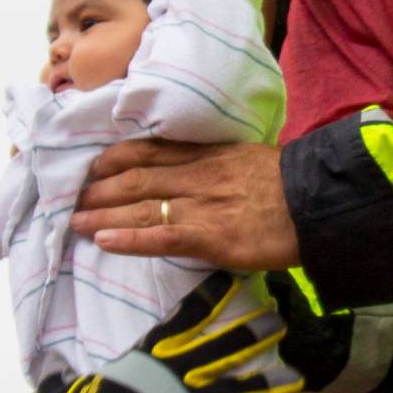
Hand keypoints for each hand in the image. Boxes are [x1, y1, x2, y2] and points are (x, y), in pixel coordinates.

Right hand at [29, 272, 302, 392]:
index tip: (231, 281)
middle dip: (253, 331)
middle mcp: (183, 372)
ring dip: (271, 380)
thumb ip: (64, 381)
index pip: (187, 317)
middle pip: (226, 344)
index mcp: (154, 355)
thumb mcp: (72, 392)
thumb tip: (42, 377)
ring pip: (245, 385)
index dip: (211, 297)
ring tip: (295, 375)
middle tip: (276, 319)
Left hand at [72, 140, 299, 271]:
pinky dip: (128, 239)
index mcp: (207, 155)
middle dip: (100, 189)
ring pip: (140, 206)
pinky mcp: (209, 237)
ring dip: (103, 214)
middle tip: (72, 199)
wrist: (320, 202)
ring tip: (75, 222)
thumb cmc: (292, 184)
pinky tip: (103, 241)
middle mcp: (196, 176)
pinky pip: (160, 236)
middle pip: (136, 178)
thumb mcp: (250, 158)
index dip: (115, 159)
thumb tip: (198, 170)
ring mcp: (200, 206)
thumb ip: (220, 163)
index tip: (93, 166)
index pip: (149, 151)